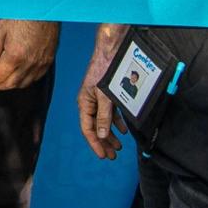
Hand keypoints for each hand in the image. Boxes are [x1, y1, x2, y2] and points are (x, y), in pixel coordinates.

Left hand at [0, 19, 59, 89]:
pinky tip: (18, 76)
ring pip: (23, 84)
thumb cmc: (21, 15)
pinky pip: (35, 78)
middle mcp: (29, 63)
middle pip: (10, 84)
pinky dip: (24, 81)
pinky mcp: (48, 61)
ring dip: (10, 85)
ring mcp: (40, 64)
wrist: (42, 8)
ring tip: (1, 80)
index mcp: (15, 56)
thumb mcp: (0, 30)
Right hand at [77, 23, 128, 159]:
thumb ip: (104, 116)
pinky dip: (116, 122)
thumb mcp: (105, 96)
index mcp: (84, 102)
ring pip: (103, 121)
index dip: (95, 143)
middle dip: (104, 142)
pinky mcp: (105, 94)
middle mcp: (89, 102)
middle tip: (112, 155)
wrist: (110, 51)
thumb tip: (100, 135)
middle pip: (95, 127)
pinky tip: (123, 129)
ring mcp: (97, 98)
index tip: (103, 156)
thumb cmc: (104, 70)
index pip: (87, 129)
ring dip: (110, 134)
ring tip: (119, 146)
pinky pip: (110, 112)